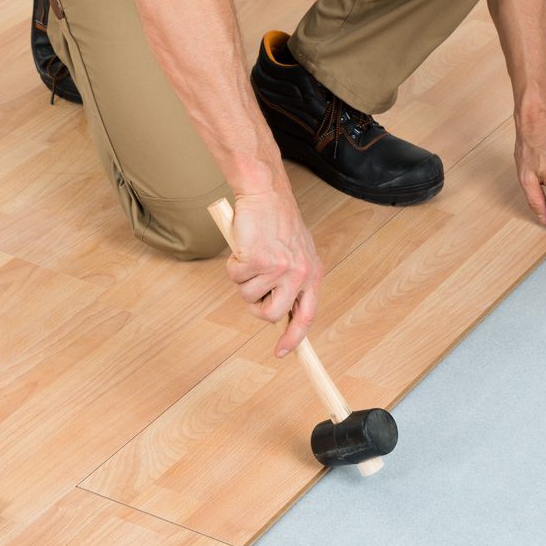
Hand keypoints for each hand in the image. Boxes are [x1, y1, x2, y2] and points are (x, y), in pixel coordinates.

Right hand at [226, 189, 323, 356]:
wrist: (265, 193)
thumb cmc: (277, 221)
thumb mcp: (296, 252)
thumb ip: (291, 281)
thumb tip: (276, 311)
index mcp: (312, 273)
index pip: (305, 316)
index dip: (294, 338)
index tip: (281, 352)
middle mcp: (299, 274)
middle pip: (271, 315)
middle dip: (255, 306)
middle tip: (251, 285)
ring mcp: (279, 269)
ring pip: (248, 296)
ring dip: (242, 278)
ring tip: (250, 254)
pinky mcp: (259, 260)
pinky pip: (236, 278)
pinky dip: (233, 264)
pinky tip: (243, 246)